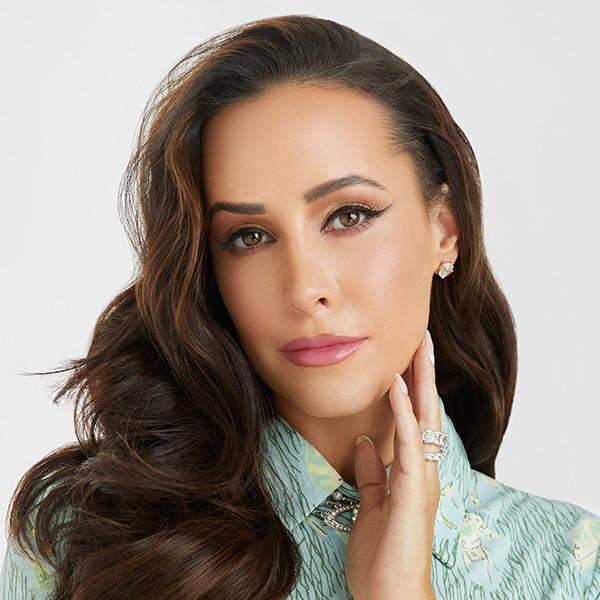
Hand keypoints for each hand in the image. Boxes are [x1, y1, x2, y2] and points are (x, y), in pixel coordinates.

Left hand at [345, 329, 440, 599]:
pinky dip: (403, 413)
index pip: (416, 421)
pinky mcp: (412, 491)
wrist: (390, 596)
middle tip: (422, 339)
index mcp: (413, 473)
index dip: (413, 389)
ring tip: (417, 348)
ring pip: (424, 420)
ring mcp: (421, 479)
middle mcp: (423, 470)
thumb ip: (372, 473)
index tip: (407, 358)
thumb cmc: (383, 556)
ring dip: (420, 382)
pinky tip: (397, 387)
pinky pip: (408, 443)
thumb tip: (365, 443)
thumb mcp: (372, 506)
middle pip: (426, 412)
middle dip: (424, 375)